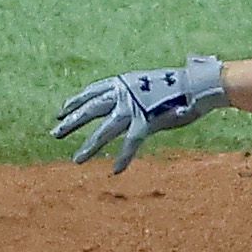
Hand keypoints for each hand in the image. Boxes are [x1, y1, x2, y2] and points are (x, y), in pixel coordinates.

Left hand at [51, 56, 228, 172]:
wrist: (198, 84)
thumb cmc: (179, 85)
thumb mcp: (149, 84)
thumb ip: (135, 93)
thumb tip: (129, 102)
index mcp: (124, 82)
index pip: (93, 92)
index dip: (75, 101)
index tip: (61, 111)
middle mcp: (124, 93)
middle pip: (91, 109)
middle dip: (71, 122)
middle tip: (54, 134)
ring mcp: (133, 108)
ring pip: (105, 130)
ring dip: (90, 145)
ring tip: (76, 159)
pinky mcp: (146, 122)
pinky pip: (130, 143)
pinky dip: (124, 157)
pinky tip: (116, 170)